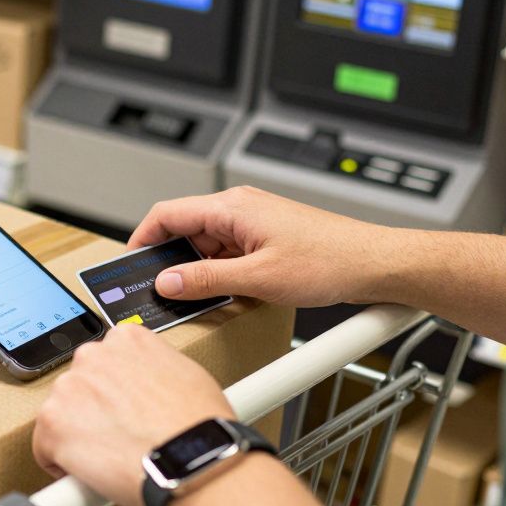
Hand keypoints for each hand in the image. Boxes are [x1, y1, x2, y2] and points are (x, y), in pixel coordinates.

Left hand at [33, 324, 233, 505]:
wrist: (191, 458)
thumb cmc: (198, 425)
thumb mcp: (186, 374)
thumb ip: (154, 371)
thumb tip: (147, 386)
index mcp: (125, 340)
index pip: (104, 362)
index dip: (113, 393)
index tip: (120, 410)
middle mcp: (92, 356)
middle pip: (79, 387)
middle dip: (93, 412)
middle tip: (117, 437)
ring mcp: (68, 388)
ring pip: (60, 416)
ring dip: (78, 437)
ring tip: (109, 458)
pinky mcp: (52, 423)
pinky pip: (44, 448)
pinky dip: (61, 464)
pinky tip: (89, 473)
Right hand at [128, 186, 395, 307]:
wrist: (376, 264)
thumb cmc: (329, 261)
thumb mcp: (256, 279)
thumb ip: (205, 280)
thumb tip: (167, 282)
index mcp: (232, 207)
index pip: (168, 214)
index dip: (143, 239)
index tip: (129, 264)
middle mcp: (240, 208)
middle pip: (185, 230)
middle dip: (170, 261)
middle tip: (158, 290)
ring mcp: (254, 222)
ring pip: (207, 244)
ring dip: (198, 270)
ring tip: (195, 299)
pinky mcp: (266, 237)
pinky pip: (229, 253)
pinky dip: (220, 272)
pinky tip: (224, 294)